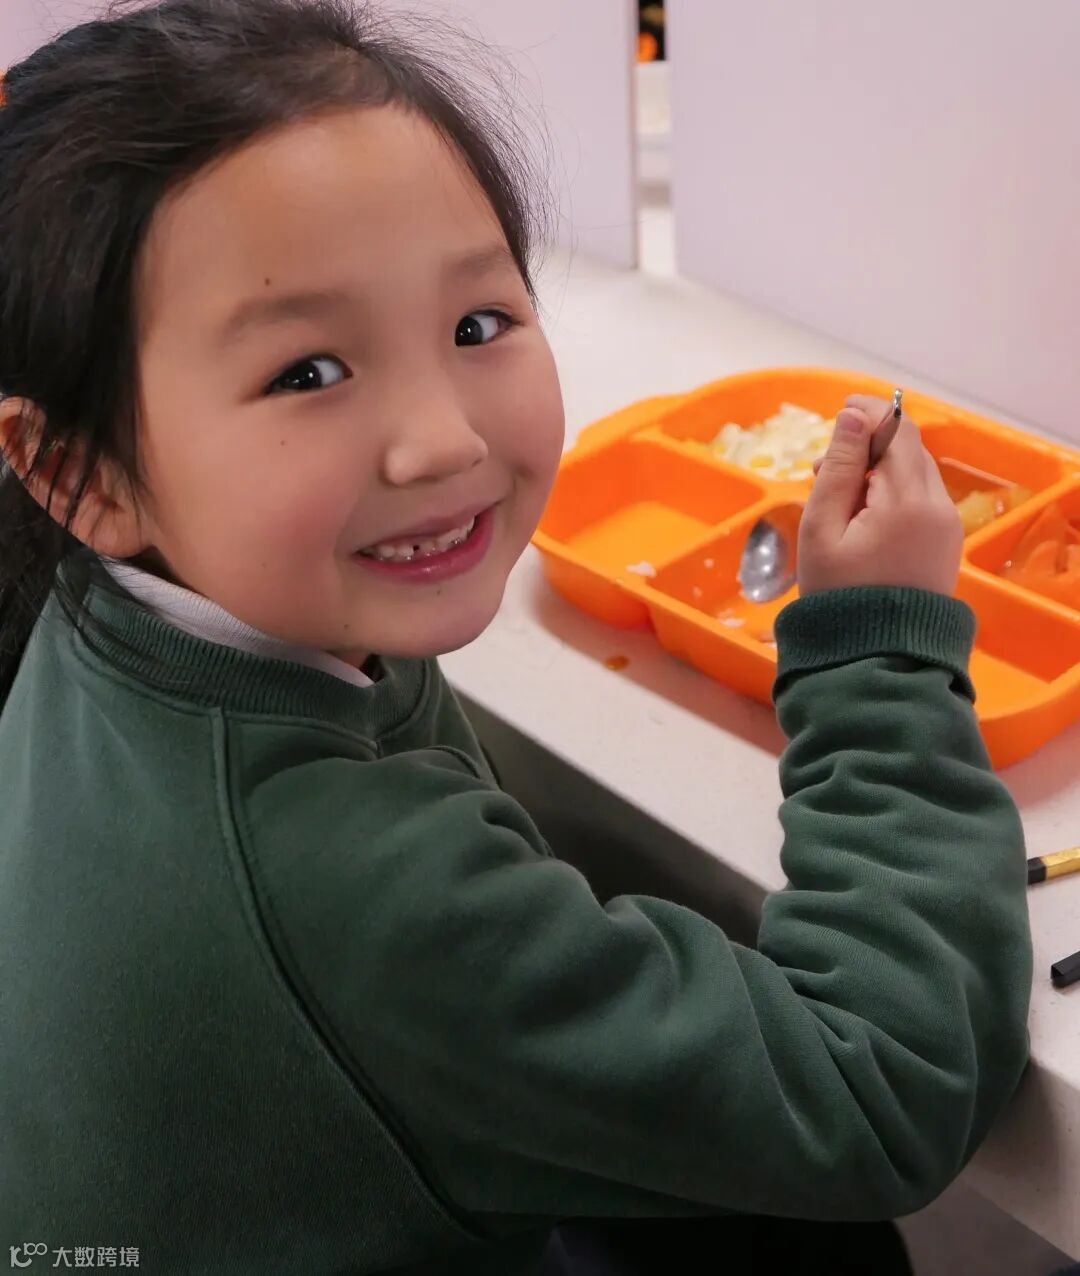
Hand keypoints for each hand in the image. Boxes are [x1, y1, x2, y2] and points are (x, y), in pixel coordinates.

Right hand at [798, 395, 962, 597]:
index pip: (897, 430)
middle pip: (909, 450)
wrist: (875, 657)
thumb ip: (839, 468)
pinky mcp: (946, 545)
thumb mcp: (822, 529)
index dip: (870, 413)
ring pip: (916, 475)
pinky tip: (862, 518)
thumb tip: (855, 416)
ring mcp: (947, 527)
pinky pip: (922, 501)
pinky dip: (893, 494)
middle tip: (823, 469)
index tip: (839, 411)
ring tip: (837, 499)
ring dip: (880, 471)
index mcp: (908, 500)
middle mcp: (939, 507)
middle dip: (869, 446)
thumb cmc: (837, 596)